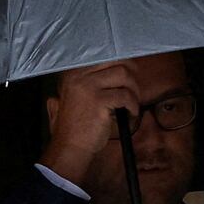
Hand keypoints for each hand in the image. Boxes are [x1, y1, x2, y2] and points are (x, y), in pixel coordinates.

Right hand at [37, 63, 140, 185]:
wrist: (69, 147)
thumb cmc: (75, 127)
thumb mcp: (71, 99)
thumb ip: (81, 84)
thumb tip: (110, 72)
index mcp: (73, 73)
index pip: (104, 56)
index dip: (122, 64)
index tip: (130, 74)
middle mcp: (79, 76)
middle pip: (116, 62)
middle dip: (131, 73)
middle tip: (134, 88)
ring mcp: (88, 87)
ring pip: (123, 75)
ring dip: (134, 89)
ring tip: (132, 102)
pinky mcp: (99, 101)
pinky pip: (125, 95)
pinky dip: (133, 104)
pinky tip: (131, 113)